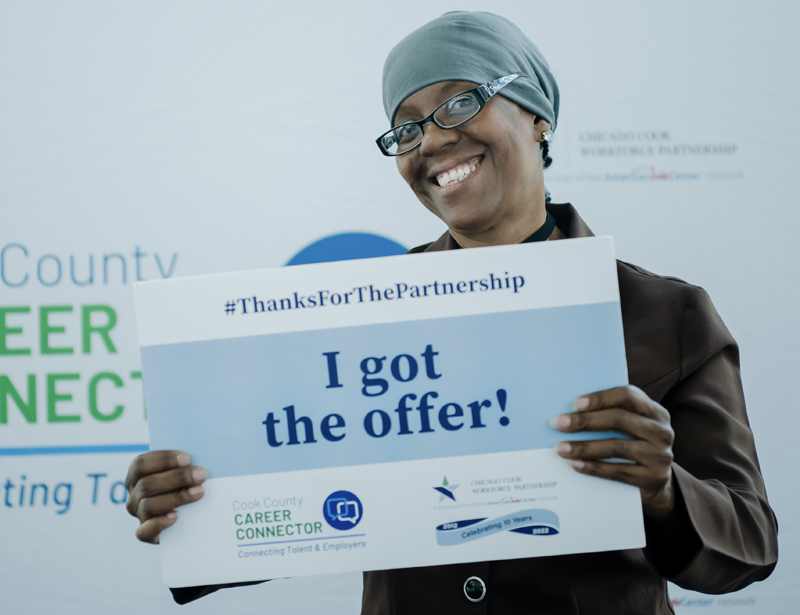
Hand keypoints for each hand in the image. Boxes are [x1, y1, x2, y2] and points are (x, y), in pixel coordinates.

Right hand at [125, 450, 206, 543]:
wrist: (191, 517)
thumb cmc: (186, 484)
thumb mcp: (182, 470)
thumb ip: (184, 463)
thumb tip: (199, 455)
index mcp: (137, 475)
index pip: (141, 464)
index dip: (163, 460)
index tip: (188, 458)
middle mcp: (134, 494)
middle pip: (147, 484)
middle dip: (177, 478)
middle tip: (201, 474)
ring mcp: (138, 514)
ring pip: (149, 505)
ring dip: (176, 497)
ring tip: (199, 492)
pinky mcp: (146, 534)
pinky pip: (145, 531)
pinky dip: (160, 523)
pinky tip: (176, 516)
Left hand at [551, 385, 675, 518]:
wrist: (656, 482)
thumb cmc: (634, 445)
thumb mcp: (632, 427)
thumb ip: (613, 414)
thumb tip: (570, 410)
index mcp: (655, 411)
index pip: (628, 395)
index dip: (600, 398)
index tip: (575, 404)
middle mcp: (661, 431)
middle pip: (619, 419)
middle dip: (585, 421)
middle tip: (558, 424)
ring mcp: (660, 455)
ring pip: (616, 446)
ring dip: (584, 447)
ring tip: (561, 448)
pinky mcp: (653, 478)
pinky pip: (618, 471)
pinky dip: (594, 467)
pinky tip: (575, 464)